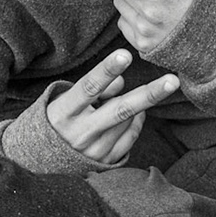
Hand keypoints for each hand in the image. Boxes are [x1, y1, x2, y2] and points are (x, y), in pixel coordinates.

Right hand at [46, 50, 180, 163]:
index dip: (107, 70)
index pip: (89, 87)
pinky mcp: (106, 162)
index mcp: (64, 112)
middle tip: (173, 81)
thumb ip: (93, 88)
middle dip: (149, 94)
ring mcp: (95, 150)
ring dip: (133, 107)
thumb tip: (121, 82)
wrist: (42, 162)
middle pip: (120, 110)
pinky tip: (133, 115)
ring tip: (119, 102)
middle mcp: (80, 133)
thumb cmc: (59, 120)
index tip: (125, 54)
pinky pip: (131, 137)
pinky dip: (136, 122)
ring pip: (128, 120)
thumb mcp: (66, 99)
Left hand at [91, 0, 207, 56]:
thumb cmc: (205, 2)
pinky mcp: (143, 46)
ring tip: (153, 5)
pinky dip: (131, 20)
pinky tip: (151, 20)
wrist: (215, 43)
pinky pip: (124, 25)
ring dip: (129, 3)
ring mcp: (147, 32)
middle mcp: (153, 14)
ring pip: (120, 9)